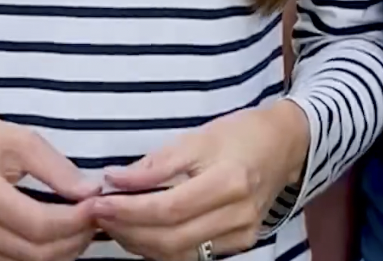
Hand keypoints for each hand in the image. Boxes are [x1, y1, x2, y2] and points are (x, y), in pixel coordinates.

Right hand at [0, 114, 100, 260]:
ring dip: (60, 252)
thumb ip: (54, 166)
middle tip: (97, 218)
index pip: (38, 224)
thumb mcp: (15, 139)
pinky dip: (39, 256)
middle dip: (73, 239)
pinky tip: (57, 237)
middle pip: (33, 252)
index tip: (99, 204)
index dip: (75, 220)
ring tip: (82, 227)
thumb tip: (90, 191)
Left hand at [91, 101, 310, 259]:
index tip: (99, 202)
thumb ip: (157, 163)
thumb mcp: (199, 136)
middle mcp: (237, 215)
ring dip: (139, 242)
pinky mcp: (240, 245)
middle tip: (98, 214)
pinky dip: (161, 247)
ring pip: (178, 254)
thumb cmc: (239, 133)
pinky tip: (143, 231)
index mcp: (228, 181)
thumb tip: (115, 179)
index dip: (130, 209)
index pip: (169, 208)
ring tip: (115, 222)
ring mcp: (241, 235)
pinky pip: (191, 256)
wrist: (284, 145)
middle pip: (171, 238)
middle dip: (128, 230)